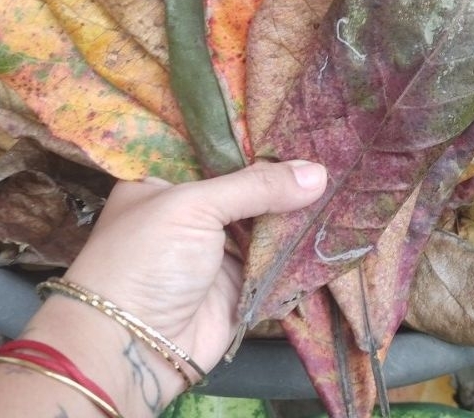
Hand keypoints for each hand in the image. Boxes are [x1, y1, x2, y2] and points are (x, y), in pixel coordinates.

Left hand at [64, 160, 326, 380]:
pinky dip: (301, 248)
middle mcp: (191, 214)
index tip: (298, 125)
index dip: (254, 141)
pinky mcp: (239, 286)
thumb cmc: (148, 258)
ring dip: (297, 211)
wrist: (134, 348)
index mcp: (165, 183)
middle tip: (329, 152)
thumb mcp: (195, 206)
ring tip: (340, 182)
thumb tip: (318, 171)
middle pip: (246, 188)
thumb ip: (256, 186)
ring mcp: (216, 251)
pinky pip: (277, 260)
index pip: (216, 152)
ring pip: (265, 223)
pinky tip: (334, 222)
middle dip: (282, 177)